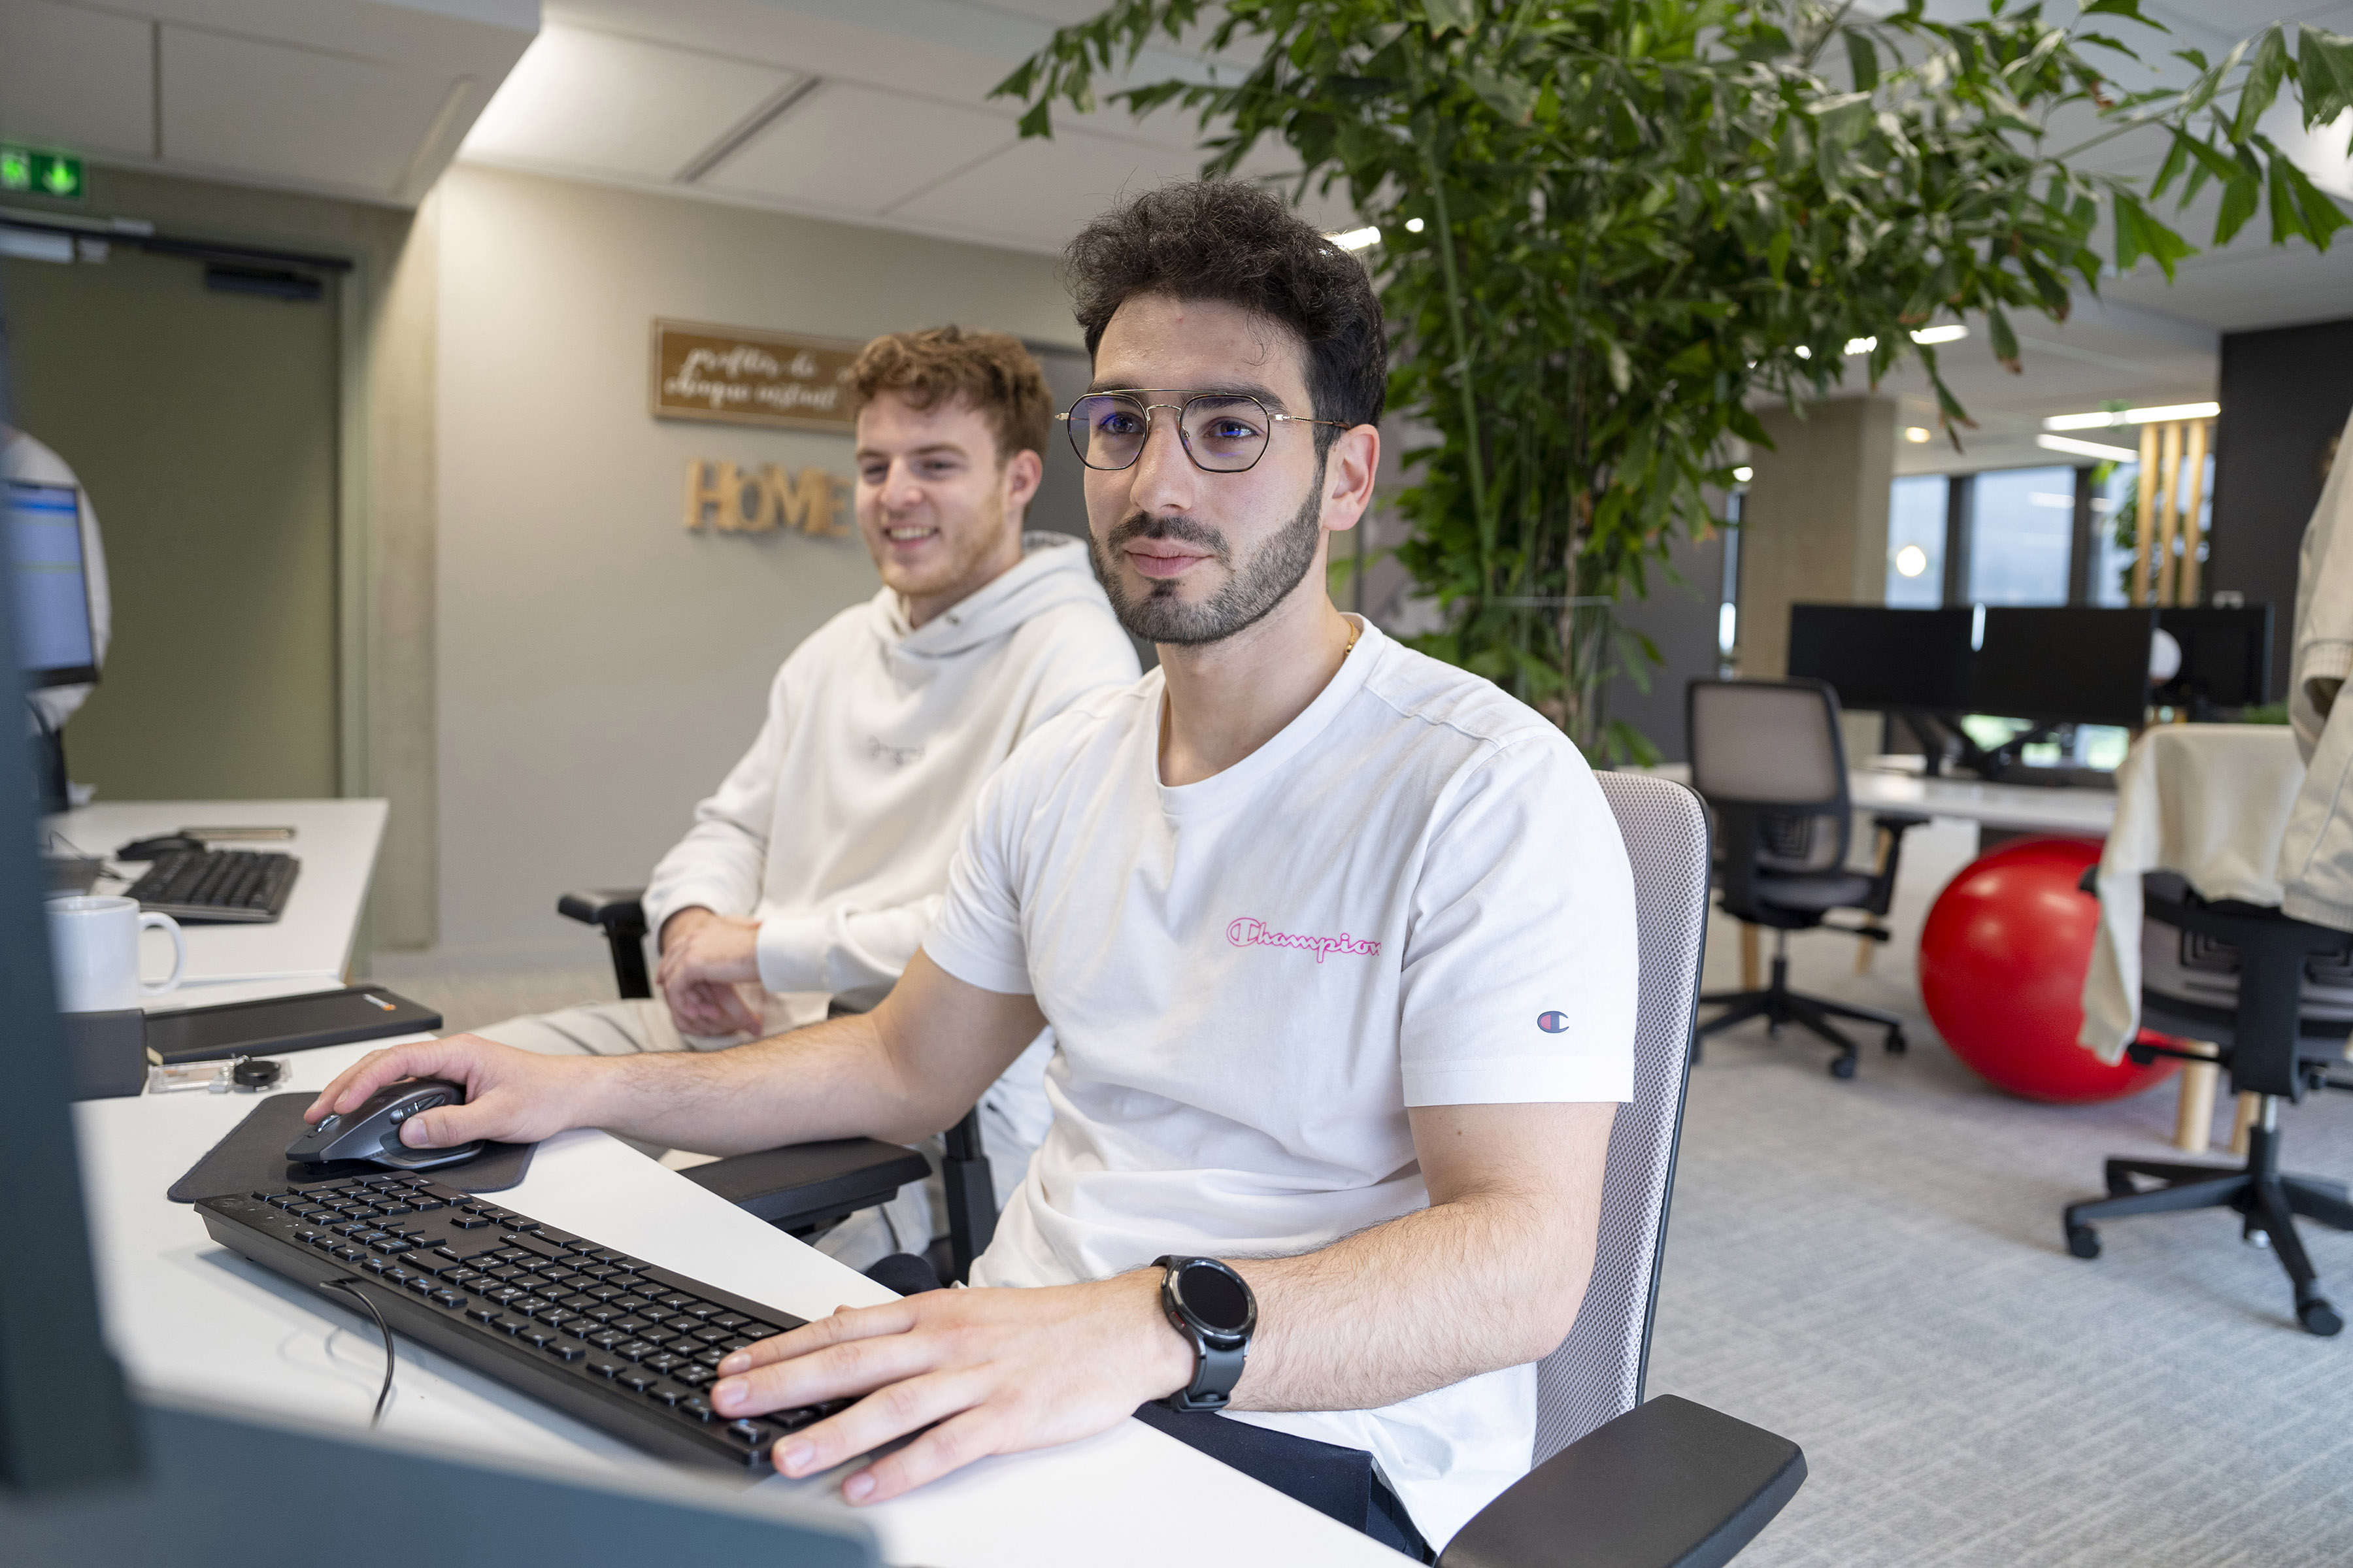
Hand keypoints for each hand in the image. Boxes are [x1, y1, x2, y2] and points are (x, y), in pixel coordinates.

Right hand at [303, 1034, 606, 1149]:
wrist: (575, 1093)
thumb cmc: (547, 1094)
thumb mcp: (500, 1115)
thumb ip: (453, 1125)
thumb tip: (409, 1131)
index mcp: (458, 1053)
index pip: (397, 1060)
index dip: (361, 1081)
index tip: (339, 1104)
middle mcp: (450, 1057)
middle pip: (385, 1064)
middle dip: (346, 1086)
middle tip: (317, 1113)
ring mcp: (450, 1071)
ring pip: (393, 1076)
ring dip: (361, 1093)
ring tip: (331, 1115)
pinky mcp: (453, 1086)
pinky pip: (408, 1090)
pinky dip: (382, 1102)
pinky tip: (369, 1116)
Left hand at [656, 908, 765, 1035]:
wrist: (769, 949)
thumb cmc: (767, 948)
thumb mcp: (748, 942)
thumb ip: (734, 944)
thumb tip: (744, 944)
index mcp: (710, 928)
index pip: (683, 943)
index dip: (674, 959)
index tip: (671, 974)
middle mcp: (697, 934)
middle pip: (671, 956)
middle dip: (667, 975)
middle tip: (668, 993)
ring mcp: (692, 948)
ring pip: (672, 975)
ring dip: (680, 994)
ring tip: (691, 1011)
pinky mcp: (691, 963)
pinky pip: (676, 987)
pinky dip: (682, 1002)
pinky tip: (693, 1013)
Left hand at [709, 1272, 1194, 1503]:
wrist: (1122, 1329)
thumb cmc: (1046, 1324)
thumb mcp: (968, 1306)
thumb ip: (903, 1320)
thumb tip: (840, 1319)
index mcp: (932, 1312)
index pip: (841, 1328)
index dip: (782, 1346)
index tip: (734, 1364)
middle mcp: (945, 1341)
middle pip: (851, 1363)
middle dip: (784, 1385)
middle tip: (731, 1403)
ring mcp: (975, 1378)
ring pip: (891, 1406)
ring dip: (832, 1433)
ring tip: (785, 1456)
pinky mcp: (1007, 1417)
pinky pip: (945, 1446)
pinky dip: (902, 1469)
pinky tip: (865, 1488)